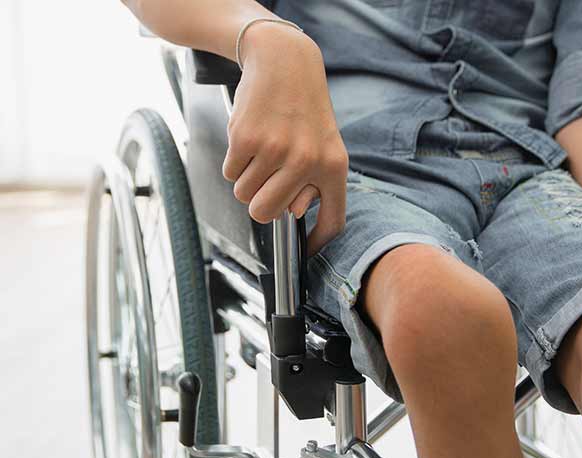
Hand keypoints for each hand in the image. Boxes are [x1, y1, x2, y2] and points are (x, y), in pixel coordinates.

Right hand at [222, 22, 347, 256]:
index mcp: (334, 168)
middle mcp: (308, 162)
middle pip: (267, 214)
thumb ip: (312, 183)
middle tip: (265, 179)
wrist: (285, 62)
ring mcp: (276, 150)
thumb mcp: (323, 145)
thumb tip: (290, 214)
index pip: (333, 222)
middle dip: (259, 202)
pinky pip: (229, 173)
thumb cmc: (303, 110)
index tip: (303, 254)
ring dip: (245, 179)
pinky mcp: (248, 138)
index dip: (316, 245)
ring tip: (261, 151)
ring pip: (244, 194)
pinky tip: (250, 138)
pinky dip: (233, 161)